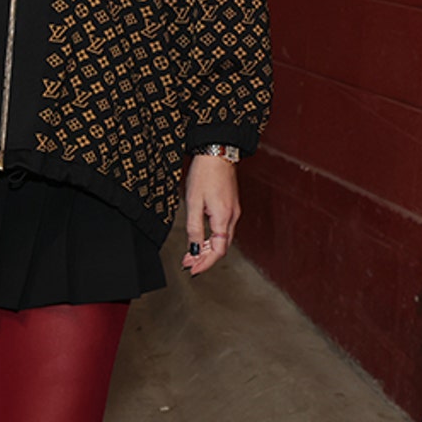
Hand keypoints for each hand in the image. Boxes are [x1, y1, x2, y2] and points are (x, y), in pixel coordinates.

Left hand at [180, 154, 240, 276]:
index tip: (193, 269)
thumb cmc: (205, 174)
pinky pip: (222, 229)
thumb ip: (194, 228)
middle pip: (220, 247)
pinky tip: (201, 238)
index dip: (205, 263)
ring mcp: (233, 211)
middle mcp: (232, 217)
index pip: (218, 251)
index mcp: (224, 218)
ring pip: (222, 239)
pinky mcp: (230, 205)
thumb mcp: (194, 202)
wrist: (217, 151)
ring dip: (206, 248)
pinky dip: (211, 237)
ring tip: (191, 253)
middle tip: (188, 263)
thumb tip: (194, 250)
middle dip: (204, 258)